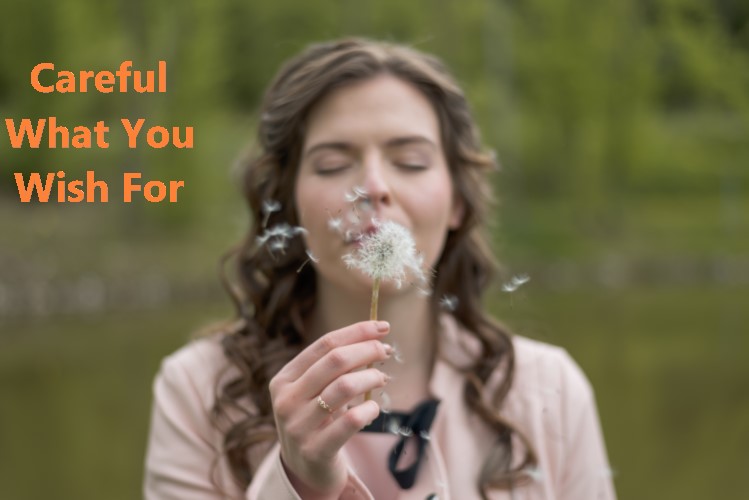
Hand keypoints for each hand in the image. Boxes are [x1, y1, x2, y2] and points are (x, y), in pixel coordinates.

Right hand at [269, 320, 391, 497]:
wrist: (305, 469)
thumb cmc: (317, 420)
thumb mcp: (314, 391)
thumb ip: (333, 367)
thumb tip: (375, 337)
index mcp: (284, 379)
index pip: (324, 344)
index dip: (356, 332)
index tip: (382, 327)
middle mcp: (286, 400)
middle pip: (335, 361)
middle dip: (366, 350)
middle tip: (385, 351)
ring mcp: (298, 426)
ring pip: (344, 386)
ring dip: (370, 377)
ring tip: (382, 377)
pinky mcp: (315, 449)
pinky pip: (350, 421)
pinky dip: (369, 409)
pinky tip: (374, 407)